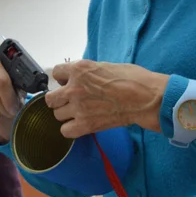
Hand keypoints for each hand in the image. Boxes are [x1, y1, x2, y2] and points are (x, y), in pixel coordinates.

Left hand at [44, 60, 168, 137]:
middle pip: (51, 99)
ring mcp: (78, 107)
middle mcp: (74, 88)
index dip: (63, 79)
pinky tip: (80, 124)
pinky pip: (65, 131)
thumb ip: (88, 72)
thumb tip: (82, 78)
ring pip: (57, 115)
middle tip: (71, 101)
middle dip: (60, 99)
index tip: (68, 83)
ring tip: (79, 113)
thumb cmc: (133, 79)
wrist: (144, 98)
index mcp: (80, 70)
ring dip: (66, 114)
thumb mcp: (106, 65)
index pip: (56, 73)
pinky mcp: (85, 124)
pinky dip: (71, 129)